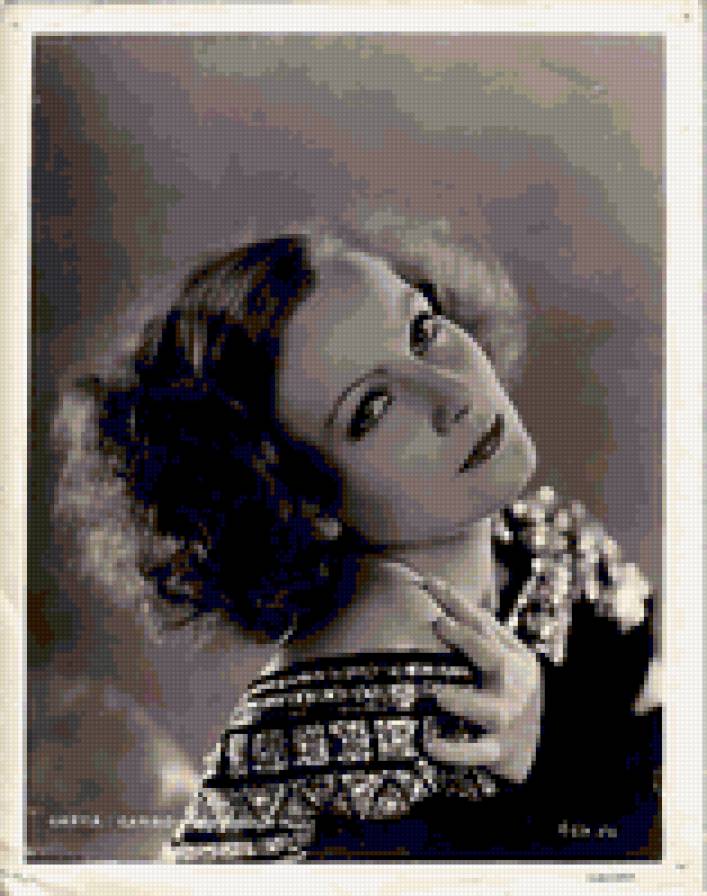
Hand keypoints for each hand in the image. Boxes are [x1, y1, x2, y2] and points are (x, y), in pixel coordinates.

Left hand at [424, 575, 542, 784]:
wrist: (542, 747)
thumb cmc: (515, 696)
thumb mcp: (511, 662)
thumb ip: (487, 637)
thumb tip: (451, 605)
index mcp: (516, 659)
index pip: (485, 625)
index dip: (458, 604)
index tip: (431, 583)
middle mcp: (515, 686)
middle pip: (493, 658)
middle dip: (468, 640)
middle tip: (440, 623)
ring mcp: (508, 719)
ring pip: (488, 711)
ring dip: (463, 701)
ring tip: (437, 695)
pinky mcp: (499, 751)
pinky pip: (477, 753)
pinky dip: (454, 751)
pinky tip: (430, 745)